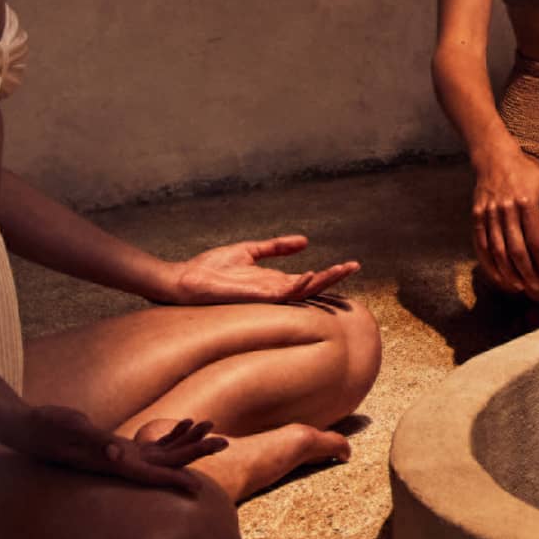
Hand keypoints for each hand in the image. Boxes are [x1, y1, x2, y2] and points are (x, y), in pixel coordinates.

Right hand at [0, 405, 225, 492]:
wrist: (27, 429)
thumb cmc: (47, 427)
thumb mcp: (71, 429)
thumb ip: (93, 441)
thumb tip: (116, 453)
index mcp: (111, 463)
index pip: (149, 476)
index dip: (174, 480)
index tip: (199, 487)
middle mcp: (119, 463)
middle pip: (164, 464)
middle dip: (194, 454)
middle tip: (224, 441)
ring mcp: (119, 455)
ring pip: (161, 454)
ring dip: (188, 443)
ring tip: (214, 428)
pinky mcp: (115, 445)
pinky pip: (150, 444)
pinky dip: (170, 435)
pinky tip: (186, 424)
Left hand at [160, 236, 359, 305]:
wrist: (184, 281)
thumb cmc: (210, 269)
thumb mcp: (249, 251)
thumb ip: (275, 247)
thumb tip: (305, 241)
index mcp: (273, 282)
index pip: (307, 281)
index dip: (328, 274)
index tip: (349, 265)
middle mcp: (273, 292)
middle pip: (311, 287)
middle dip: (333, 278)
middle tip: (355, 266)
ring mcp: (265, 296)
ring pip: (302, 292)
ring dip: (322, 281)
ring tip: (342, 268)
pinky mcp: (254, 297)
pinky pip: (281, 295)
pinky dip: (297, 286)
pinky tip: (310, 275)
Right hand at [471, 145, 538, 292]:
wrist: (495, 158)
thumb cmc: (529, 174)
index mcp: (527, 201)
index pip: (536, 239)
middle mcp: (507, 208)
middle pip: (516, 248)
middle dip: (527, 271)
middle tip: (536, 286)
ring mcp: (489, 212)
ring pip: (497, 250)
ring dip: (508, 271)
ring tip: (519, 285)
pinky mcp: (476, 215)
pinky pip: (481, 244)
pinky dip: (489, 263)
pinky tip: (499, 275)